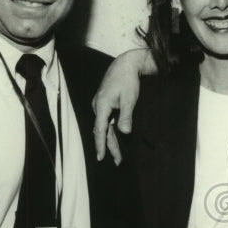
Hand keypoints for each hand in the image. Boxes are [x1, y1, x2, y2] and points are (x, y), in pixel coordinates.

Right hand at [92, 48, 153, 162]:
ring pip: (104, 127)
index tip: (100, 157)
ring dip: (110, 140)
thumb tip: (124, 132)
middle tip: (117, 162)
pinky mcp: (104, 103)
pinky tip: (114, 139)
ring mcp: (100, 105)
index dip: (100, 144)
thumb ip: (126, 116)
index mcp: (102, 105)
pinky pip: (105, 121)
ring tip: (117, 156)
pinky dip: (109, 131)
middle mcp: (98, 106)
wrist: (125, 65)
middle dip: (108, 147)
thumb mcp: (130, 99)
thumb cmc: (128, 81)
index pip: (100, 129)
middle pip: (102, 131)